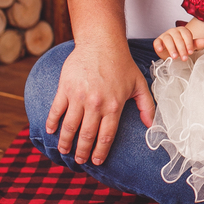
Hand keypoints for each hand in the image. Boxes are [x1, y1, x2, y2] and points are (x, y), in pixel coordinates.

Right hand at [45, 37, 154, 166]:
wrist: (101, 42)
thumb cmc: (121, 63)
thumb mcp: (139, 84)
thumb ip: (146, 106)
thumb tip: (152, 125)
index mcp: (114, 106)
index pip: (106, 137)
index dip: (100, 152)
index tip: (96, 161)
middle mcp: (96, 104)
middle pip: (87, 136)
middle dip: (82, 152)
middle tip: (79, 160)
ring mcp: (78, 97)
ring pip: (70, 127)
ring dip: (66, 142)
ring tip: (65, 150)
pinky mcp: (65, 88)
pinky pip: (56, 110)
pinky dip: (52, 122)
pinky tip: (51, 130)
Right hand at [153, 25, 203, 60]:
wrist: (171, 51)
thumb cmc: (181, 47)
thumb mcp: (189, 46)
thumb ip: (196, 44)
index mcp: (182, 31)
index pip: (186, 35)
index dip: (189, 43)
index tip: (191, 52)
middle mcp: (173, 31)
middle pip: (177, 38)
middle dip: (181, 49)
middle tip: (184, 58)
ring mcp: (165, 35)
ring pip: (168, 39)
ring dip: (171, 48)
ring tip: (174, 57)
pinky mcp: (158, 40)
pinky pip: (157, 42)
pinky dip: (158, 46)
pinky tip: (161, 50)